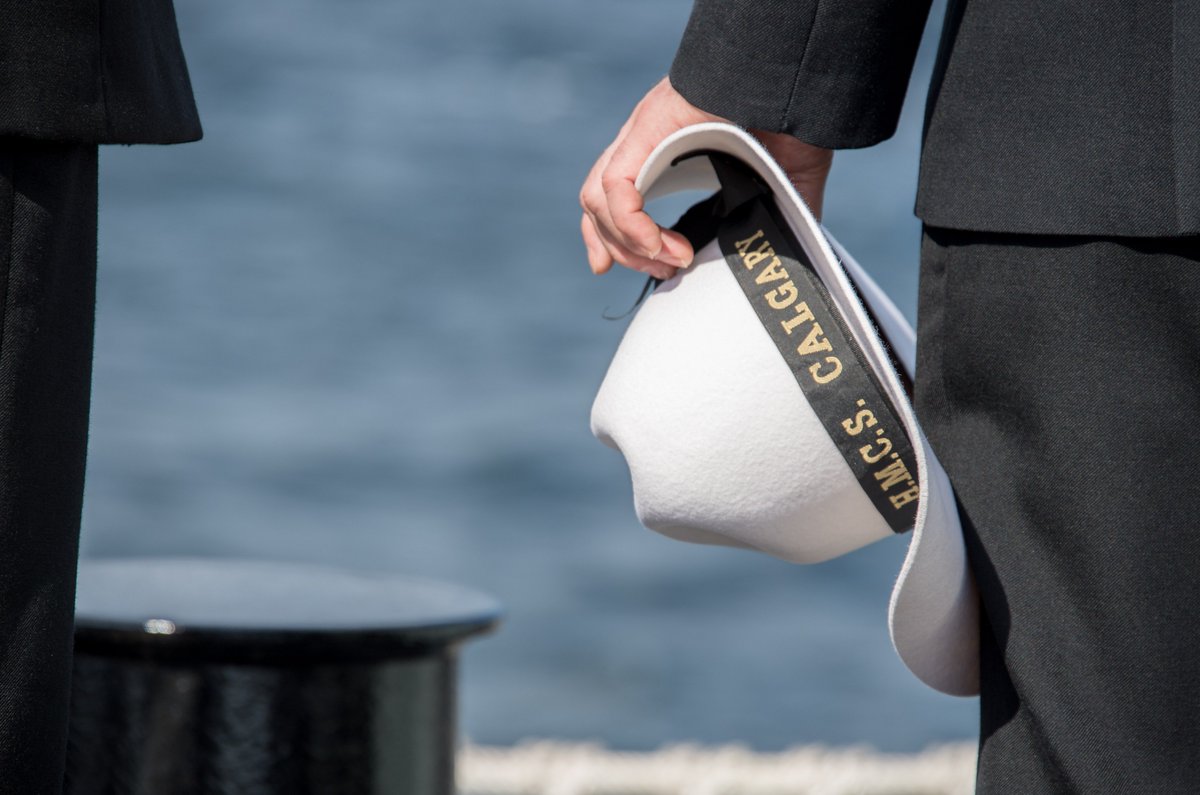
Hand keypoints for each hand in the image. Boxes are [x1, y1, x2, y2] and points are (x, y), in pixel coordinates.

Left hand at [579, 77, 832, 279]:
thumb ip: (778, 217)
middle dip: (624, 250)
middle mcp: (643, 141)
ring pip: (599, 199)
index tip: (624, 266)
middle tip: (664, 273)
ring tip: (670, 262)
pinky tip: (660, 247)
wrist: (791, 76)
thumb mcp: (783, 180)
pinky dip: (632, 225)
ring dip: (629, 244)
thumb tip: (795, 256)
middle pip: (598, 204)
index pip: (612, 197)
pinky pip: (616, 187)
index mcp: (662, 149)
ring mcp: (640, 133)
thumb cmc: (790, 115)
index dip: (611, 236)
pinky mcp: (645, 128)